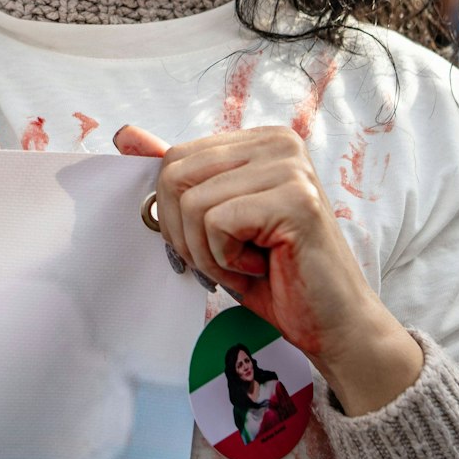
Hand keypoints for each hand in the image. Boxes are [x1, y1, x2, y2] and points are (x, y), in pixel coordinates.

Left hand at [115, 124, 422, 414]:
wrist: (334, 325)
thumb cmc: (276, 276)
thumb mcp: (215, 221)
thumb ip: (178, 176)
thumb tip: (125, 134)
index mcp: (259, 140)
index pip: (174, 158)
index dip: (175, 213)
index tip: (212, 241)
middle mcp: (278, 142)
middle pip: (174, 176)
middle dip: (185, 233)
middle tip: (227, 259)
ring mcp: (290, 167)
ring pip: (192, 204)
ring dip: (208, 252)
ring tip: (248, 263)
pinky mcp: (296, 200)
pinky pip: (216, 224)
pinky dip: (226, 260)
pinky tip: (264, 267)